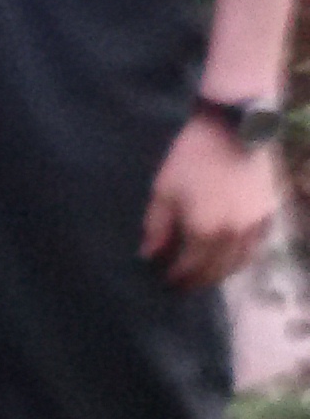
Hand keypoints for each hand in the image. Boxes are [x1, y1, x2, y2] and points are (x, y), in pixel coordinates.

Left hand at [144, 114, 281, 289]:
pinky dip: (241, 258)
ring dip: (221, 273)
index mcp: (205, 231)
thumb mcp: (164, 191)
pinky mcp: (269, 215)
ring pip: (240, 263)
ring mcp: (256, 227)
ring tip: (205, 275)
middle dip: (199, 280)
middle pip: (217, 270)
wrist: (231, 132)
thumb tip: (149, 255)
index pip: (191, 268)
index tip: (167, 282)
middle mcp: (234, 236)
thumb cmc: (190, 159)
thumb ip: (157, 227)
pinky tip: (230, 257)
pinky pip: (256, 248)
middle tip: (184, 285)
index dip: (178, 278)